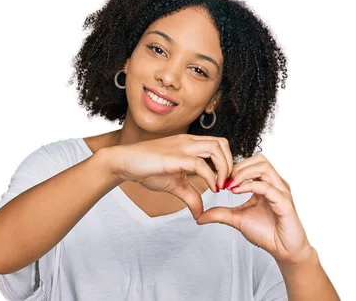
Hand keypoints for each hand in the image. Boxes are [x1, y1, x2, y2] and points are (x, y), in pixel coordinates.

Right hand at [106, 134, 233, 218]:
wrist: (123, 162)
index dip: (228, 162)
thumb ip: (191, 196)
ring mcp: (182, 147)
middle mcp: (189, 141)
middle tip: (228, 183)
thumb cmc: (147, 169)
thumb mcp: (175, 184)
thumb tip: (200, 213)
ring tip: (221, 186)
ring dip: (225, 168)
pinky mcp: (174, 157)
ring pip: (216, 148)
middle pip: (222, 143)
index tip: (226, 182)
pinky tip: (211, 189)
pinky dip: (210, 176)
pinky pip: (200, 163)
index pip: (219, 145)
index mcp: (190, 144)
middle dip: (231, 164)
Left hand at [196, 154, 312, 264]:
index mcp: (266, 184)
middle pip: (259, 159)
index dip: (234, 167)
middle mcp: (275, 184)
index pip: (252, 163)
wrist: (284, 251)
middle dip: (239, 166)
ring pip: (264, 168)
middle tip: (224, 180)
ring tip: (230, 185)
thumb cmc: (266, 232)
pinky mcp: (285, 203)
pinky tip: (236, 192)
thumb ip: (220, 214)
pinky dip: (250, 186)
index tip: (220, 179)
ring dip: (244, 173)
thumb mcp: (237, 219)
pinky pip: (268, 187)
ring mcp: (281, 192)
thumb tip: (199, 216)